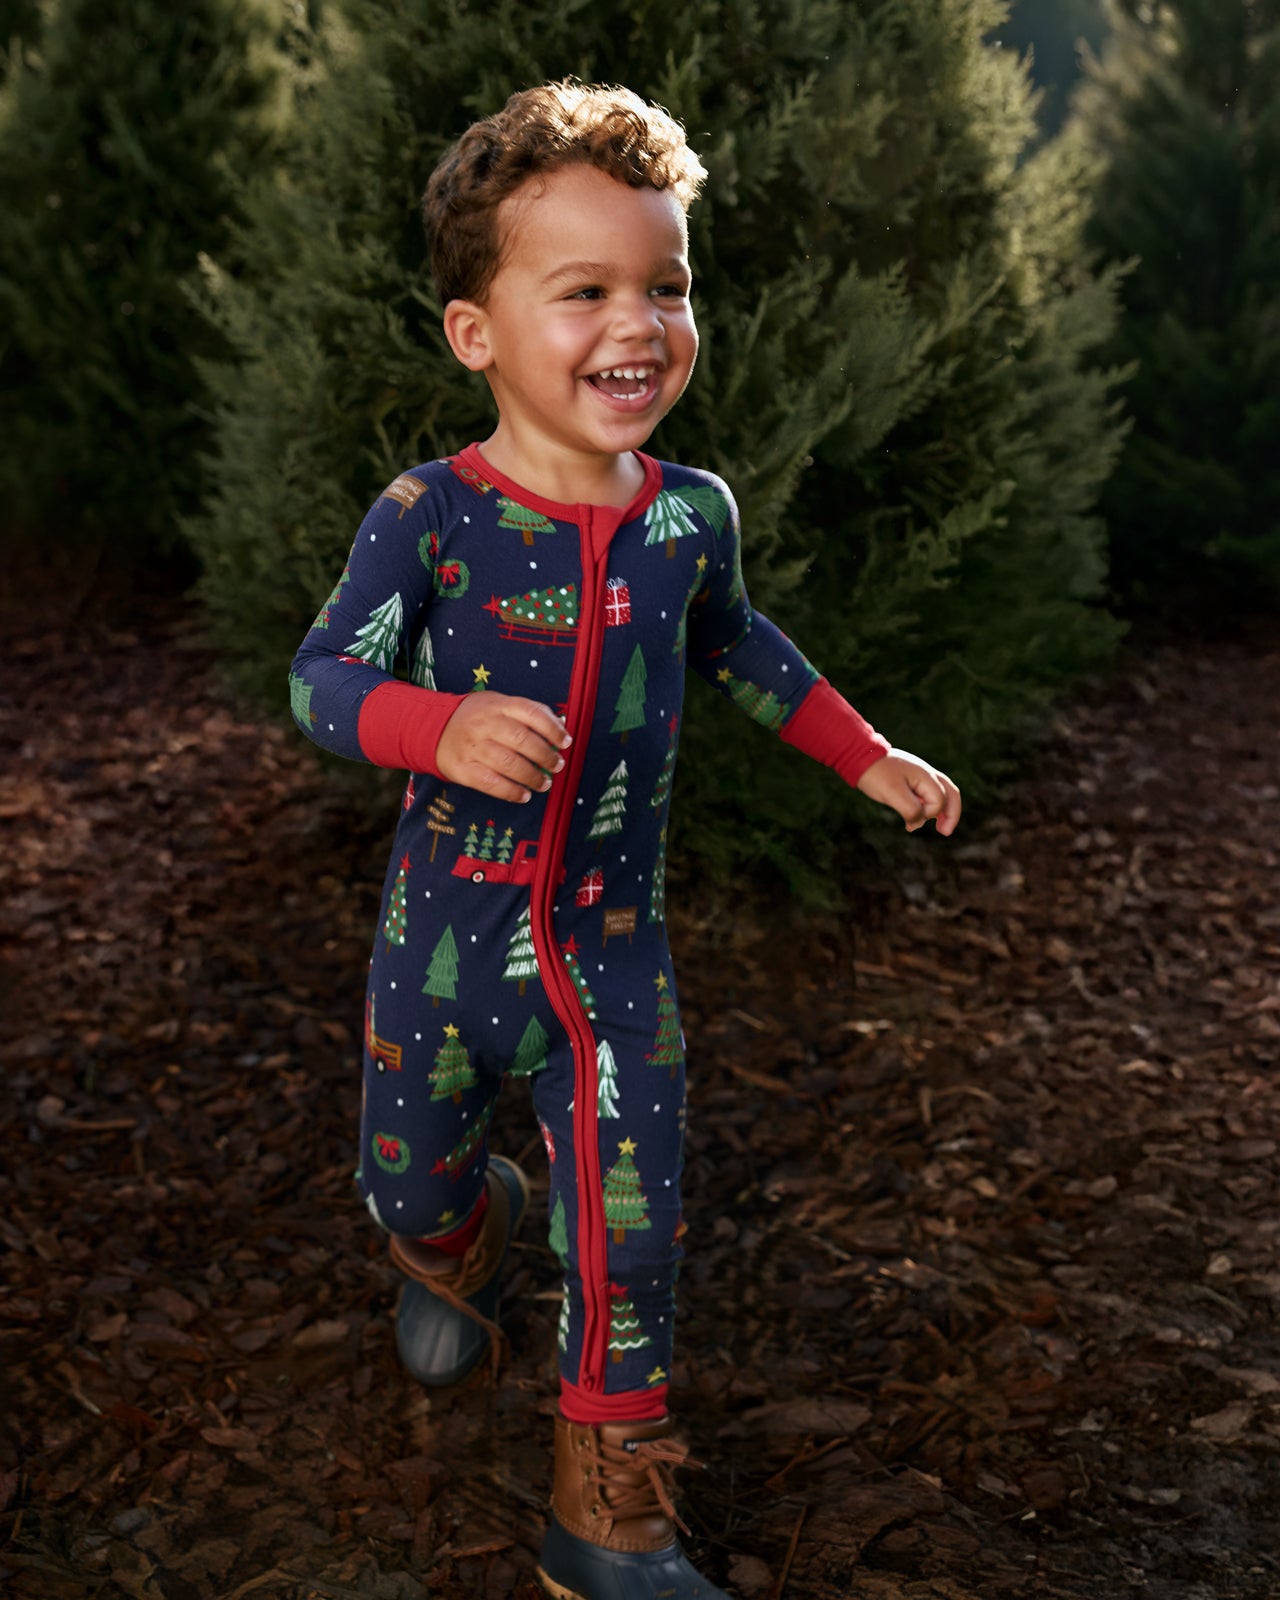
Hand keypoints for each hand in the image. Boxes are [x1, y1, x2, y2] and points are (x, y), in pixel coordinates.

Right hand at [436, 693, 571, 803]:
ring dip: (532, 777)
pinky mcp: (463, 769)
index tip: (566, 742)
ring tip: (544, 783)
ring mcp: (472, 747)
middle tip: (557, 765)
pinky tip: (524, 795)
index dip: (553, 729)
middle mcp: (485, 724)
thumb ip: (527, 713)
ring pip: (509, 764)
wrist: (434, 729)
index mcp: (497, 705)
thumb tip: (561, 726)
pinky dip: (511, 792)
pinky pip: (491, 783)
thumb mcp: (498, 704)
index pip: (531, 713)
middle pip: (522, 740)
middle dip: (545, 756)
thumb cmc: (476, 718)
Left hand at [856, 748, 960, 834]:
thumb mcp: (892, 794)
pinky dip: (929, 806)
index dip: (929, 814)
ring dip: (943, 811)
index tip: (910, 819)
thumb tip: (918, 823)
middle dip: (951, 814)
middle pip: (951, 794)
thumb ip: (910, 809)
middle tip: (945, 833)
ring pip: (942, 793)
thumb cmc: (876, 774)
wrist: (859, 756)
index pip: (939, 801)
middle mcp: (927, 774)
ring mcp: (920, 775)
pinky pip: (929, 792)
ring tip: (940, 828)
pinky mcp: (911, 778)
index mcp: (926, 776)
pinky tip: (919, 817)